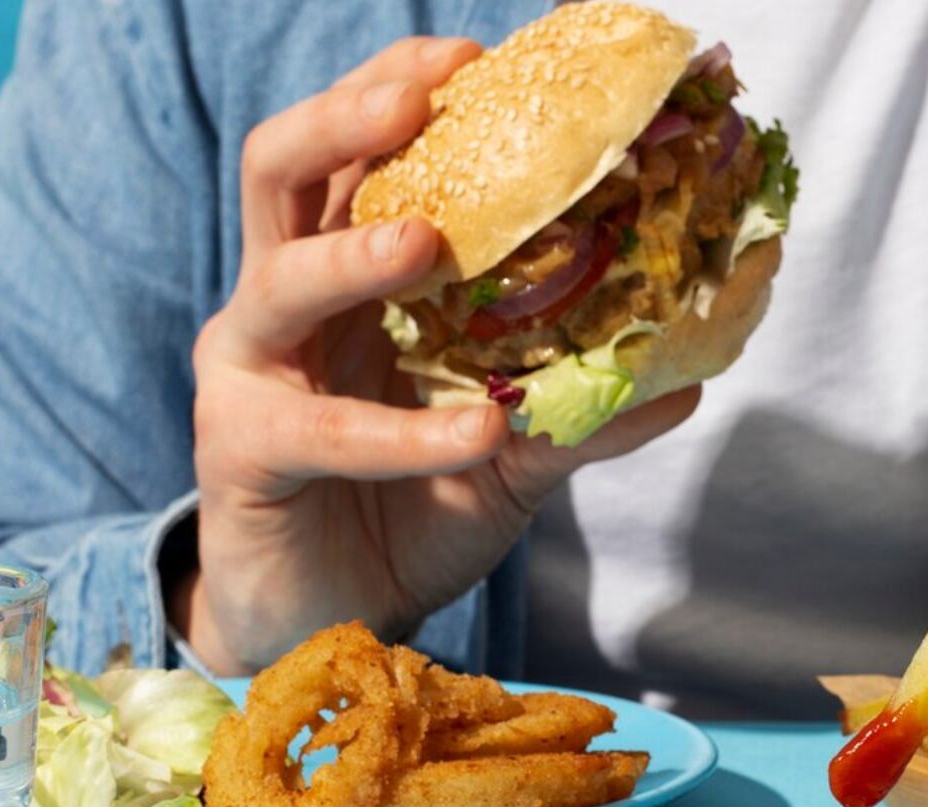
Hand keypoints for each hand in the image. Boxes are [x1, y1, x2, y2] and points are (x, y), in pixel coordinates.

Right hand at [180, 36, 698, 673]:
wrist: (330, 628)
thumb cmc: (405, 515)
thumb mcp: (506, 458)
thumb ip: (574, 412)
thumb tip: (687, 382)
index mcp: (343, 276)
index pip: (358, 155)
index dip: (401, 92)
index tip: (476, 57)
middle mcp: (283, 302)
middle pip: (284, 170)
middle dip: (348, 120)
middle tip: (422, 99)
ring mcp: (252, 371)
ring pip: (280, 276)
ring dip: (356, 253)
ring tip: (430, 246)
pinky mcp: (239, 450)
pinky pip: (319, 428)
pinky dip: (402, 434)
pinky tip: (477, 435)